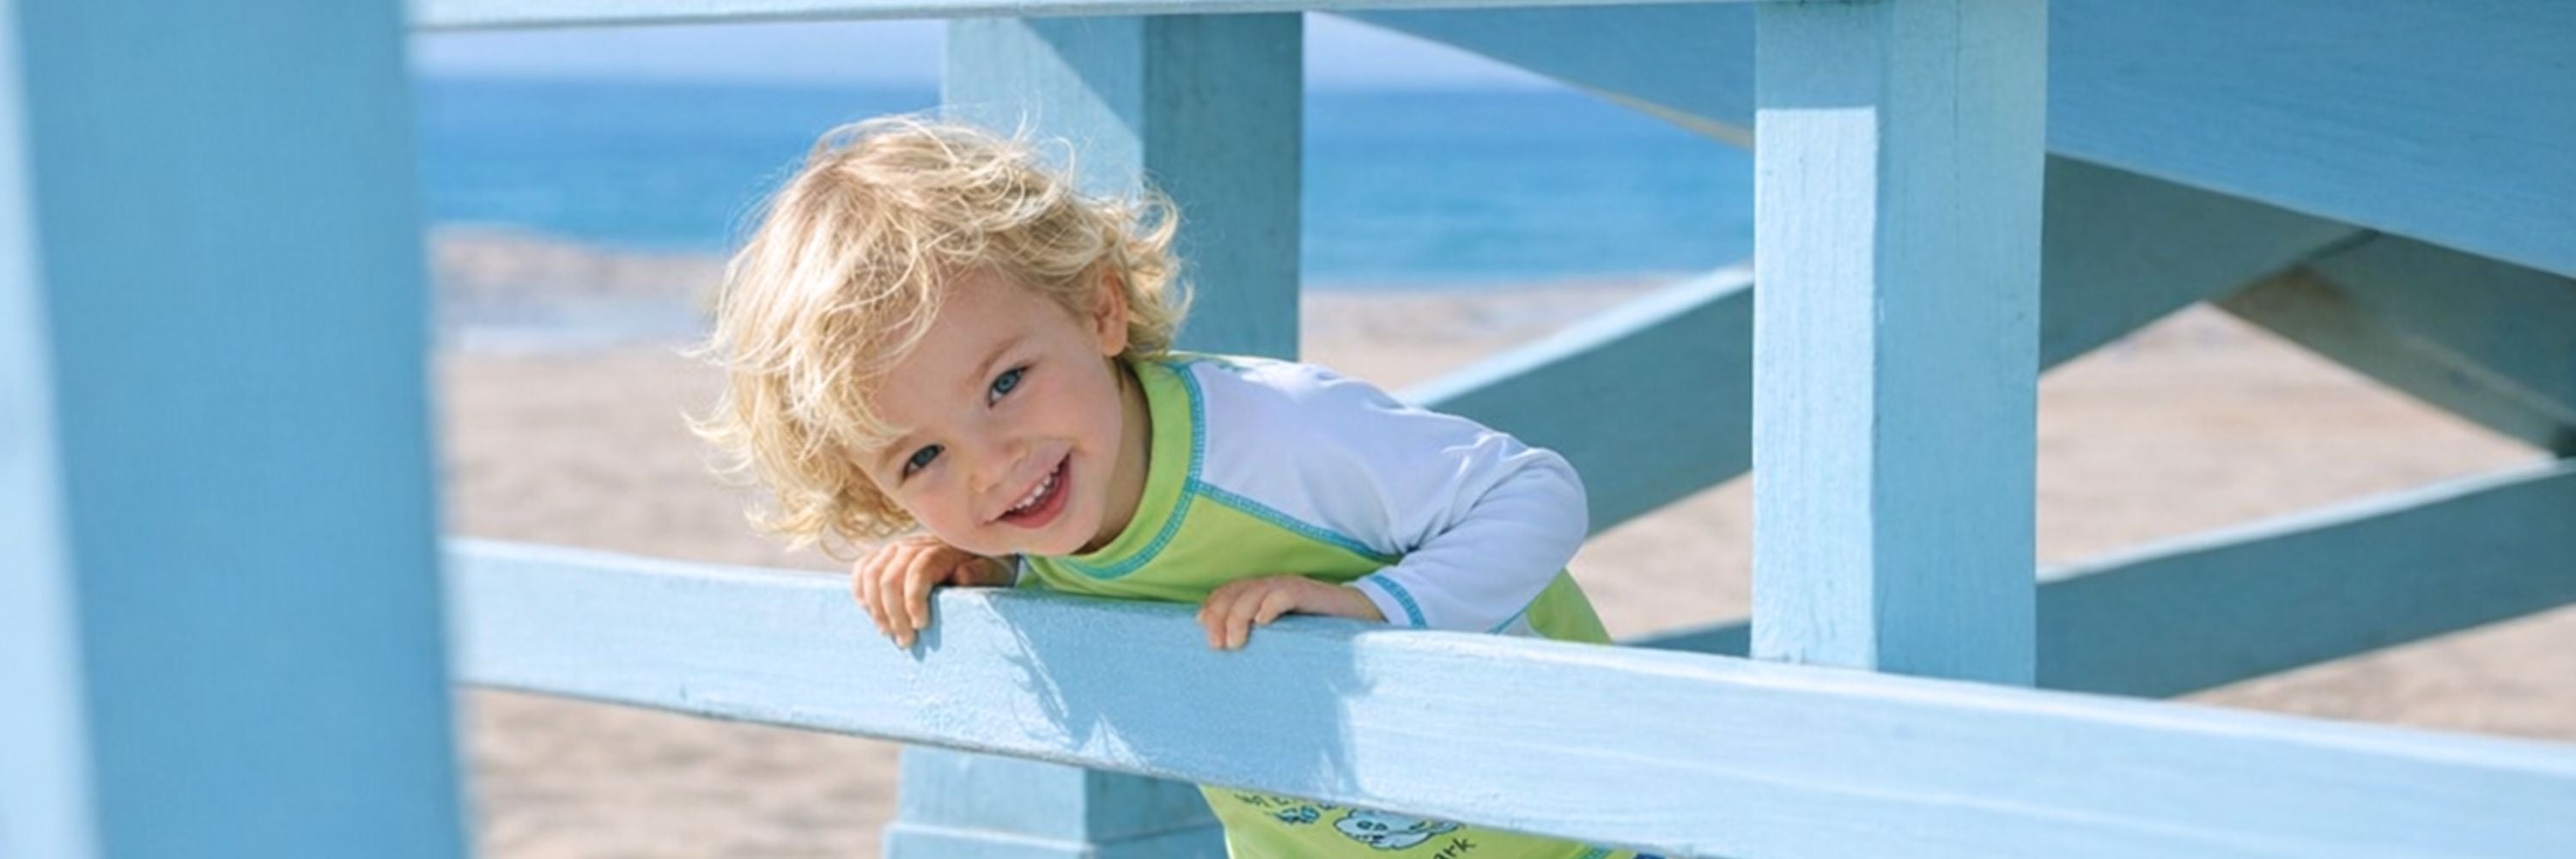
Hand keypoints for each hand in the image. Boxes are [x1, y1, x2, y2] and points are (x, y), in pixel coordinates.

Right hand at [852, 535, 1011, 647]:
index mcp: (941, 550)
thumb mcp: (994, 574)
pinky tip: (868, 612)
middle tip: (905, 641)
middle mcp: (914, 545)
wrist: (980, 557)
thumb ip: (980, 575)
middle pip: (889, 578)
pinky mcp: (885, 556)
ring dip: (875, 607)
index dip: (913, 601)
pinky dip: (860, 590)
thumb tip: (959, 576)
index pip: (916, 572)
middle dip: (893, 613)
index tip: (921, 627)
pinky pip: (862, 567)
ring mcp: (897, 549)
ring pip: (871, 573)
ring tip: (887, 632)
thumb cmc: (988, 571)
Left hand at [1196, 575, 1384, 649]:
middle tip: (1216, 645)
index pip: (1227, 592)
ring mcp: (1292, 587)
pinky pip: (1286, 593)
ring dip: (1239, 615)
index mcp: (1262, 592)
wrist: (1363, 619)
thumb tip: (1229, 653)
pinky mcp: (1311, 593)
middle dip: (1219, 615)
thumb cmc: (1319, 633)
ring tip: (1234, 642)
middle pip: (1235, 591)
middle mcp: (1273, 586)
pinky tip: (1264, 622)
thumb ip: (1258, 638)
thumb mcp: (1282, 637)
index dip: (1211, 607)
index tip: (1203, 631)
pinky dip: (1271, 605)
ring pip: (1255, 592)